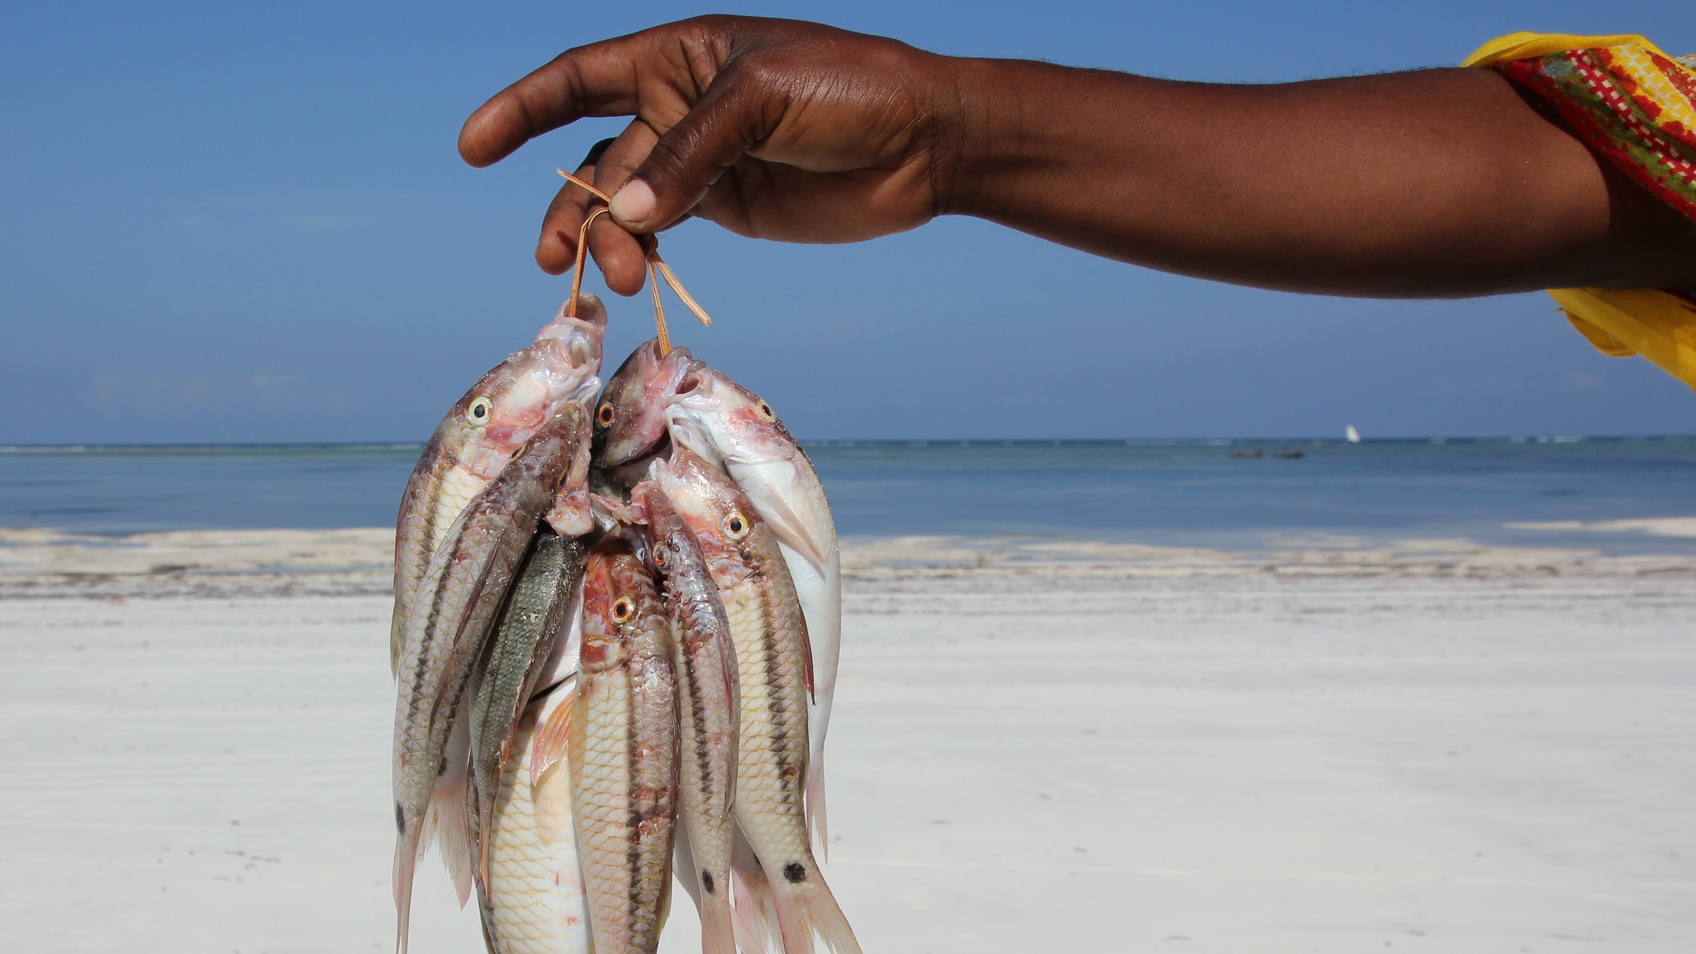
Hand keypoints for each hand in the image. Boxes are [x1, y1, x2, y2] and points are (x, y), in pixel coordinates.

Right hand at [458, 16, 968, 292]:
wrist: (924, 143)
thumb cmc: (850, 91)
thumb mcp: (761, 101)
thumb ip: (690, 156)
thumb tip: (624, 214)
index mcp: (678, 57)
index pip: (580, 77)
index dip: (522, 108)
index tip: (472, 147)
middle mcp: (677, 107)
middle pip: (596, 158)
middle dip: (573, 209)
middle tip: (560, 261)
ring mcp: (700, 162)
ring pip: (626, 205)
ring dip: (611, 242)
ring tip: (621, 279)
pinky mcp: (727, 207)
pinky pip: (664, 231)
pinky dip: (645, 254)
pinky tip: (641, 277)